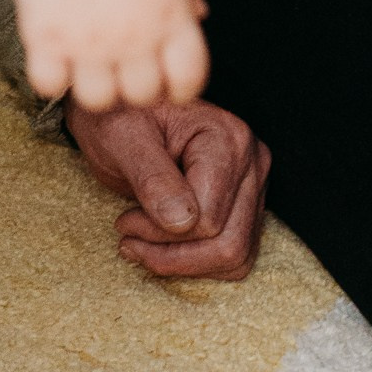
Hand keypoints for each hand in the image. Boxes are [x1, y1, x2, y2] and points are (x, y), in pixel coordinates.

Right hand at [11, 0, 207, 113]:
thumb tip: (199, 12)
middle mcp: (136, 43)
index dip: (179, 86)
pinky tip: (52, 56)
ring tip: (84, 62)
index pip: (189, 81)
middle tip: (119, 62)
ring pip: (98, 100)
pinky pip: (49, 85)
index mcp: (172, 22)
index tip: (166, 78)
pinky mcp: (47, 42)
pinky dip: (50, 76)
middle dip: (133, 84)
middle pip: (141, 96)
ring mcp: (90, 48)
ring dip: (93, 85)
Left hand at [68, 97, 269, 280]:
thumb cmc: (117, 116)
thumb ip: (151, 177)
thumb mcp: (121, 138)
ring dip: (184, 264)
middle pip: (228, 244)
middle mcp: (252, 162)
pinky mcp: (245, 205)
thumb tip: (180, 221)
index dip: (160, 233)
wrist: (120, 108)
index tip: (123, 222)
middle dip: (173, 255)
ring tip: (140, 244)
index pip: (207, 219)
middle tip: (129, 239)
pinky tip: (161, 246)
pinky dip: (197, 262)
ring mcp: (253, 185)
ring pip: (236, 256)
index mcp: (227, 139)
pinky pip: (235, 254)